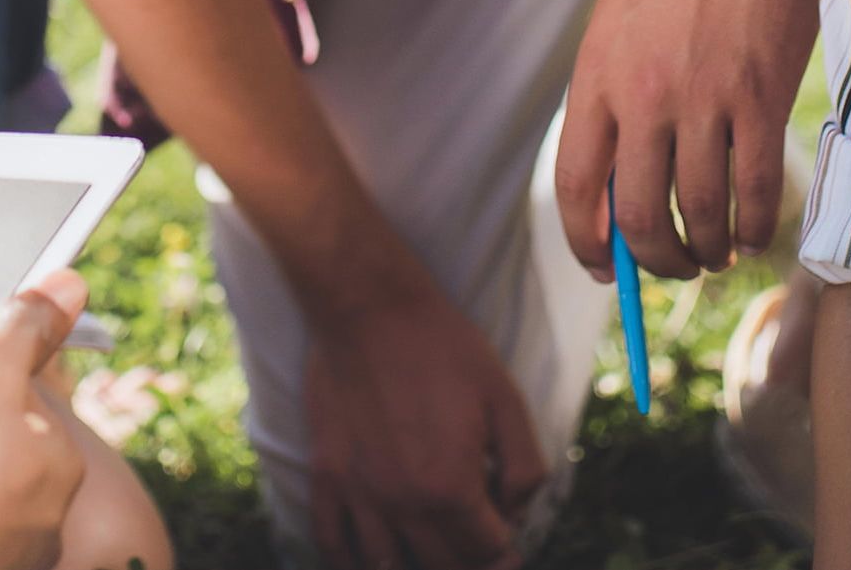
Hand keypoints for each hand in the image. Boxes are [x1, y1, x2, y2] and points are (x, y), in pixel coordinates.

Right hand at [302, 279, 544, 569]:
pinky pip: (331, 542)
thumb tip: (517, 510)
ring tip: (429, 550)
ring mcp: (359, 493)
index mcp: (452, 488)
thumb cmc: (442, 347)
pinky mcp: (327, 475)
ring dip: (414, 565)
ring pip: (387, 566)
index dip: (505, 549)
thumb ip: (524, 466)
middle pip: (442, 566)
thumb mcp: (505, 398)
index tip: (507, 539)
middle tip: (473, 542)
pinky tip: (368, 562)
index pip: (488, 552)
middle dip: (466, 561)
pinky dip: (349, 563)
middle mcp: (403, 503)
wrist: (368, 307)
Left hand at [554, 0, 818, 277]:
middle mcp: (644, 96)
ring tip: (713, 253)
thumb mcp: (617, 16)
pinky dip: (755, 226)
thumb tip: (618, 171)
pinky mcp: (762, 100)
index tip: (600, 265)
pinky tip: (753, 232)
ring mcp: (705, 101)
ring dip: (707, 250)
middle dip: (653, 260)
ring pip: (700, 213)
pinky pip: (756, 189)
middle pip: (640, 216)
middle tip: (670, 266)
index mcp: (597, 75)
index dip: (587, 241)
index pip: (577, 185)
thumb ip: (612, 90)